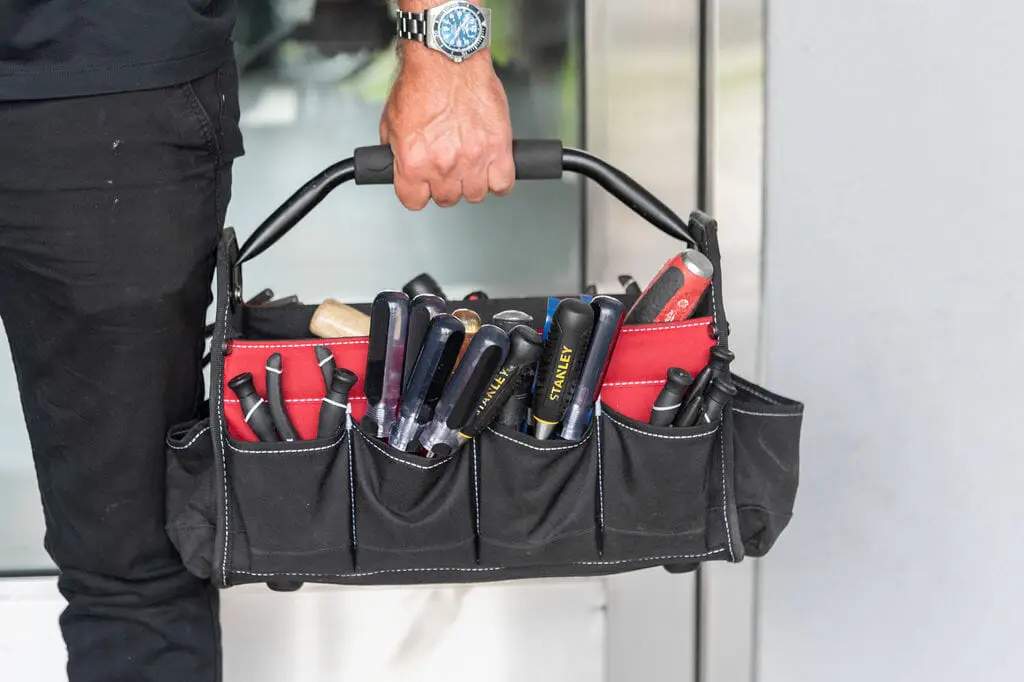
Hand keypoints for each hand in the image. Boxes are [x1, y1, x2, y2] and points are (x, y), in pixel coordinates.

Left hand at [380, 43, 514, 209]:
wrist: (448, 57)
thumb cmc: (422, 81)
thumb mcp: (392, 120)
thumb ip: (396, 150)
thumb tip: (398, 165)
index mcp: (413, 162)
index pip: (414, 201)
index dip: (418, 192)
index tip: (422, 185)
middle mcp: (442, 165)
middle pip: (446, 199)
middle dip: (445, 184)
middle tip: (447, 165)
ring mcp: (473, 159)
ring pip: (475, 194)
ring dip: (472, 182)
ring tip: (469, 163)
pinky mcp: (498, 149)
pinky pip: (503, 184)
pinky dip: (498, 180)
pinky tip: (491, 168)